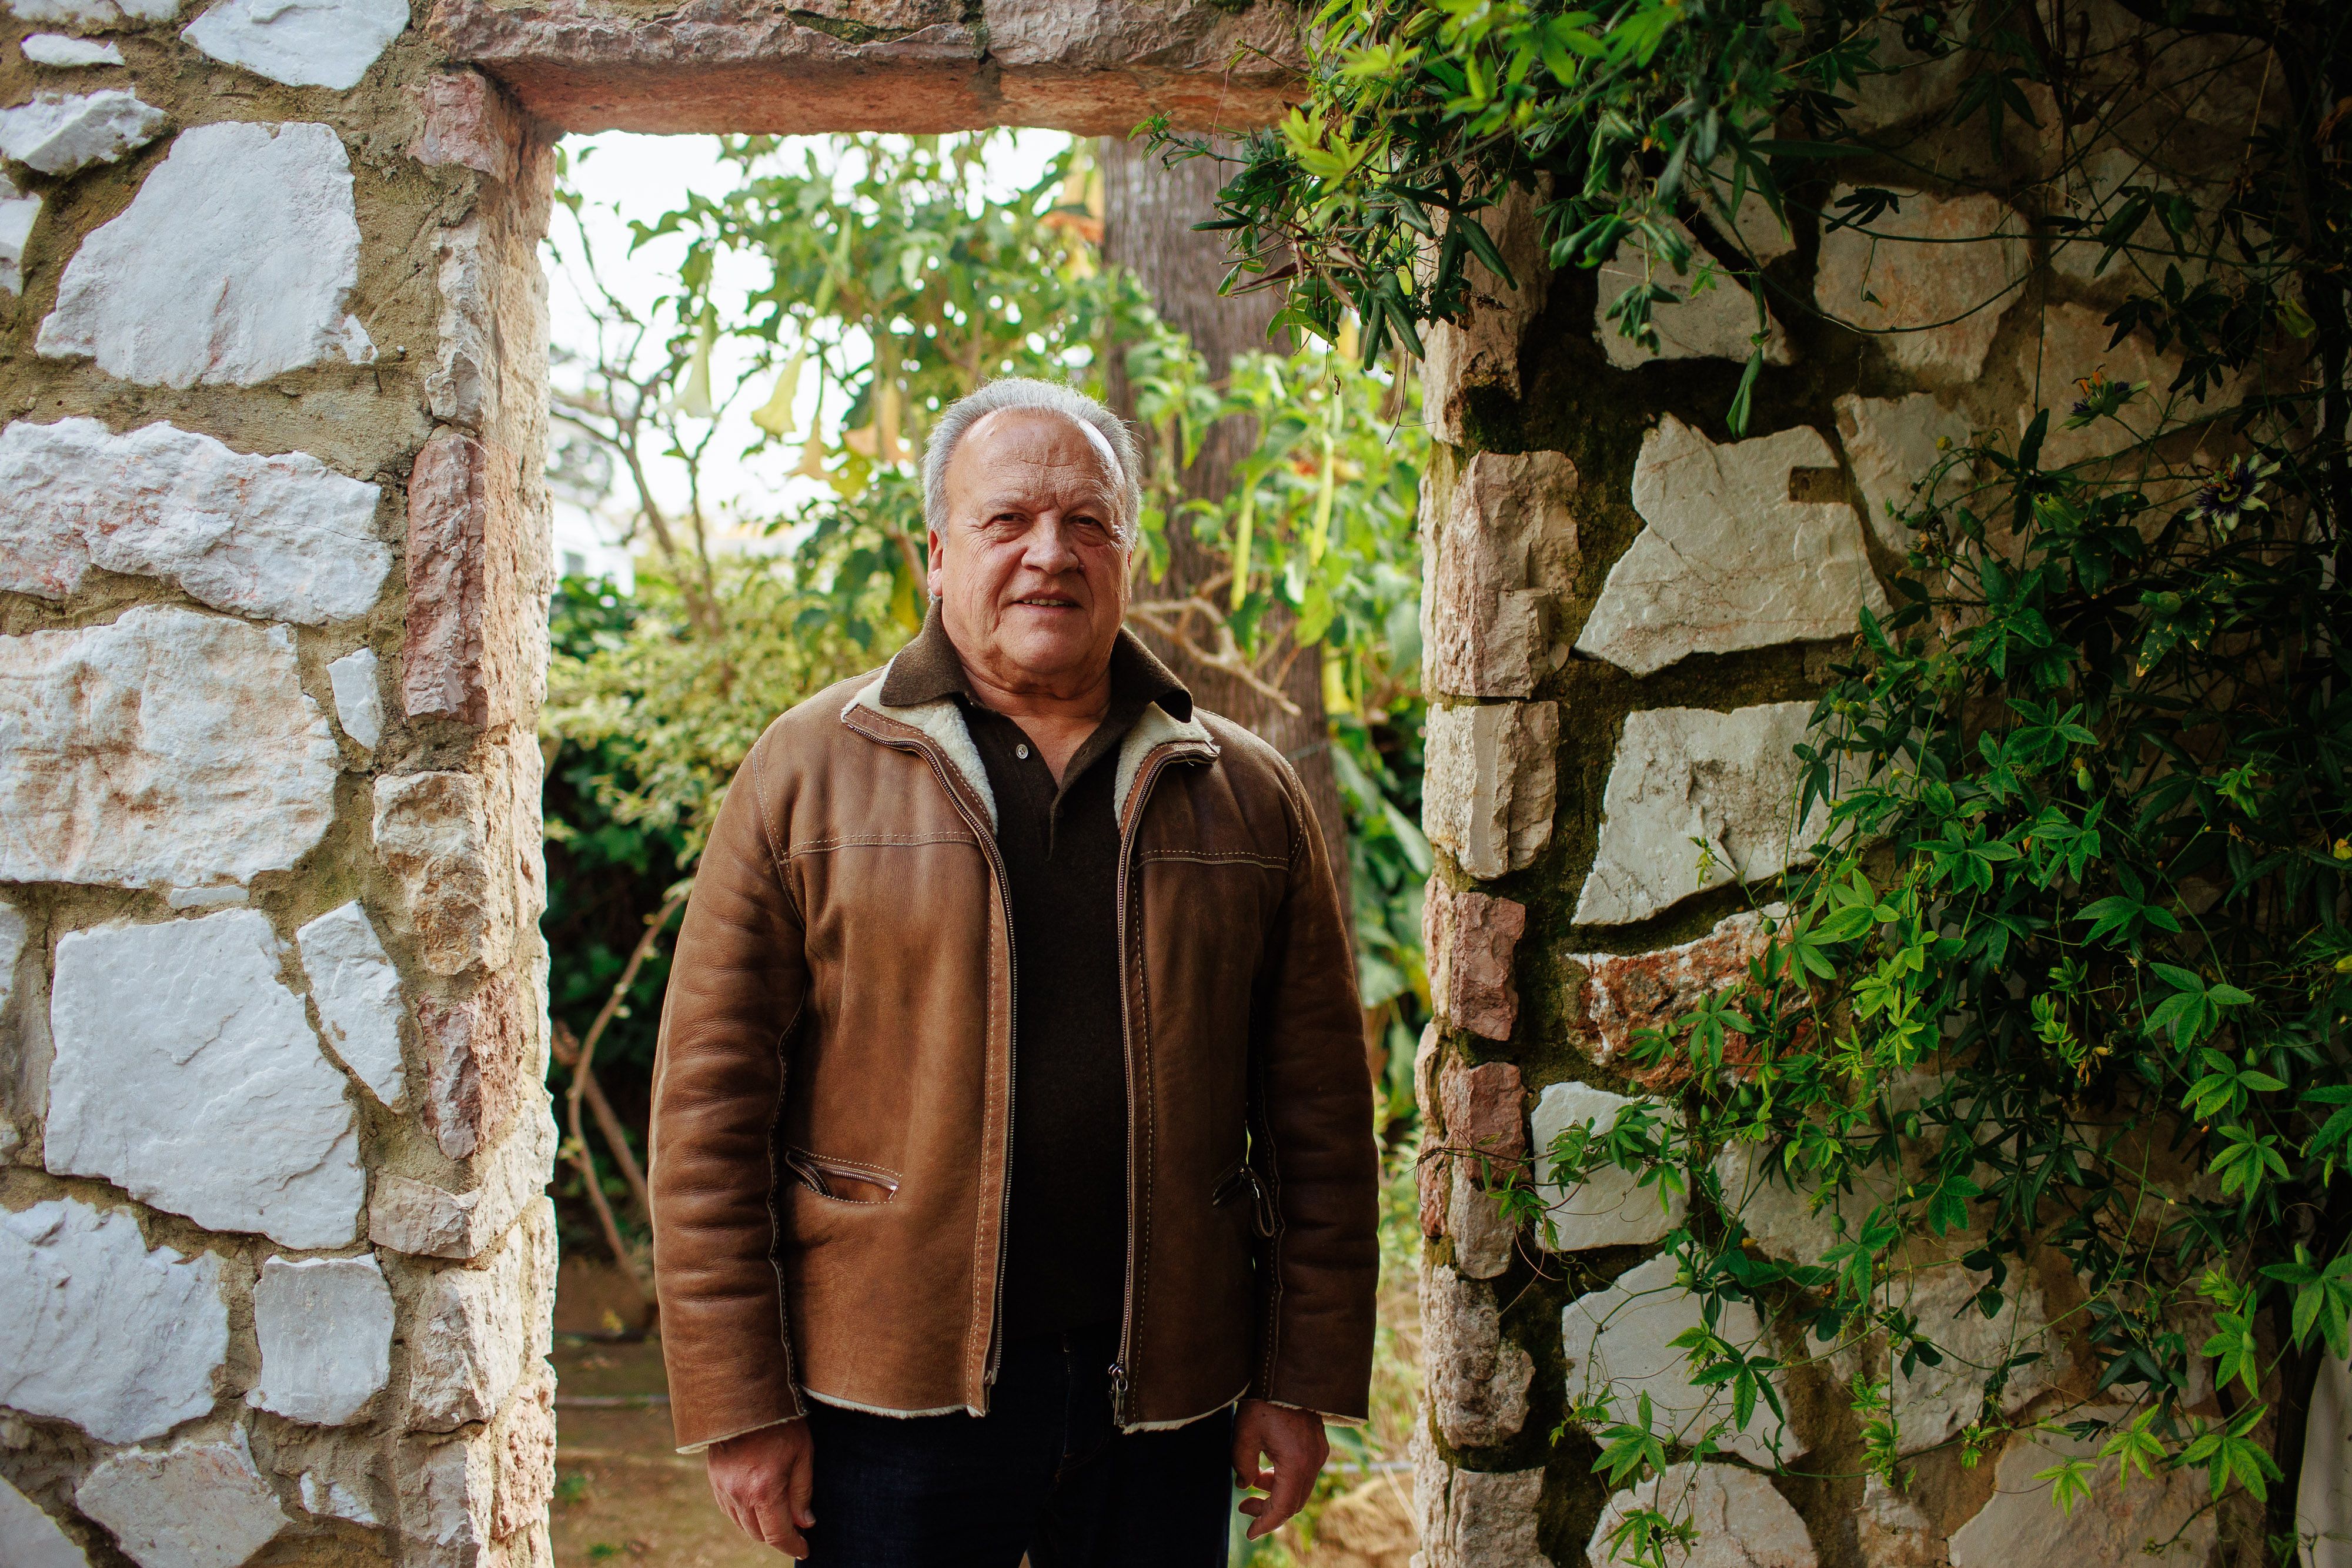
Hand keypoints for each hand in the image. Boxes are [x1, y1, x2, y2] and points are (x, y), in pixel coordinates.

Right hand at [706, 1419, 815, 1557]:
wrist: (744, 1396)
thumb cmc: (781, 1421)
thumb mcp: (803, 1454)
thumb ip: (802, 1492)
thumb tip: (805, 1523)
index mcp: (764, 1489)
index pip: (777, 1534)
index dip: (793, 1546)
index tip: (805, 1549)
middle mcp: (739, 1494)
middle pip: (758, 1534)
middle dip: (778, 1537)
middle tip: (796, 1531)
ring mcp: (723, 1488)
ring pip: (742, 1524)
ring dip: (760, 1527)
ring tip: (779, 1518)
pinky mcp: (714, 1479)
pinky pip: (729, 1510)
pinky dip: (744, 1514)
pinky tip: (757, 1504)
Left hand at [1231, 1398, 1328, 1541]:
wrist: (1287, 1374)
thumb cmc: (1263, 1402)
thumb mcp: (1244, 1435)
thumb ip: (1242, 1465)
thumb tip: (1244, 1484)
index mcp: (1296, 1462)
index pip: (1283, 1507)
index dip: (1266, 1523)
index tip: (1250, 1532)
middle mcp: (1313, 1461)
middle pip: (1294, 1502)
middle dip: (1269, 1511)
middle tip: (1244, 1507)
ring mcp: (1319, 1452)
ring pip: (1299, 1488)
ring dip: (1276, 1494)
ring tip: (1251, 1485)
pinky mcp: (1318, 1444)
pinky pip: (1303, 1474)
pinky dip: (1285, 1480)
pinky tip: (1265, 1471)